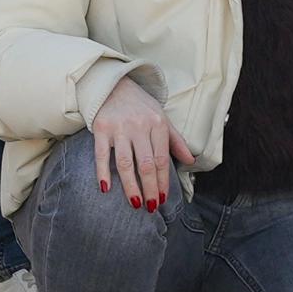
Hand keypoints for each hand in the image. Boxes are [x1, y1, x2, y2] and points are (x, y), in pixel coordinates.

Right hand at [88, 79, 178, 211]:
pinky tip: (105, 188)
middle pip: (146, 164)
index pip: (162, 159)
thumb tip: (191, 160)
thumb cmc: (141, 106)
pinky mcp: (101, 128)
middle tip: (151, 206)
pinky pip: (101, 154)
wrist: (114, 85)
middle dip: (150, 188)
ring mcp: (119, 128)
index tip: (163, 198)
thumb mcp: (162, 118)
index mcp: (158, 124)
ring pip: (125, 163)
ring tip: (135, 203)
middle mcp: (140, 126)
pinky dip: (102, 172)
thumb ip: (176, 141)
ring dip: (130, 186)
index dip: (163, 181)